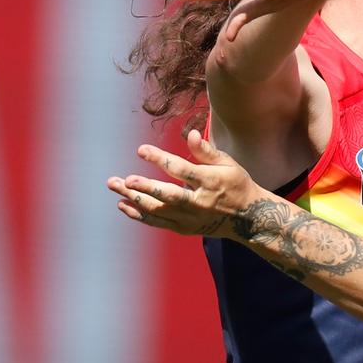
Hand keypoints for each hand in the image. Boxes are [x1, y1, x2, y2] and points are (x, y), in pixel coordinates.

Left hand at [106, 129, 267, 239]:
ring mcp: (191, 218)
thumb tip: (190, 134)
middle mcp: (200, 202)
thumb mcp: (228, 164)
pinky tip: (123, 204)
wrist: (247, 218)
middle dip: (144, 188)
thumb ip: (206, 151)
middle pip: (168, 195)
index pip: (181, 169)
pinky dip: (139, 215)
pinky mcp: (184, 228)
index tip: (141, 150)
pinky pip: (157, 222)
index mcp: (211, 182)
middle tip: (123, 180)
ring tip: (115, 186)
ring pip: (159, 210)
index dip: (160, 159)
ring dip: (134, 199)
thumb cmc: (235, 184)